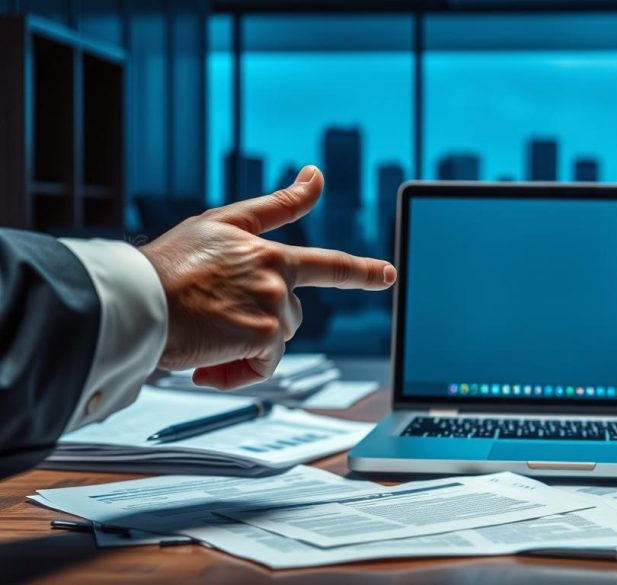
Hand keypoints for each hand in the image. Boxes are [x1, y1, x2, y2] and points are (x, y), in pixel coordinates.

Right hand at [140, 165, 396, 389]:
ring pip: (274, 342)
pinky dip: (235, 373)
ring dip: (242, 350)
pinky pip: (261, 368)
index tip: (388, 274)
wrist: (135, 299)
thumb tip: (316, 175)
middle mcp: (278, 277)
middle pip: (288, 317)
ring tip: (203, 339)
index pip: (329, 264)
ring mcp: (273, 305)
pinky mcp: (264, 335)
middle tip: (211, 321)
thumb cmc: (166, 265)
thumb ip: (274, 207)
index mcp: (270, 251)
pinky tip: (205, 365)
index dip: (361, 272)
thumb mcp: (218, 223)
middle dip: (257, 326)